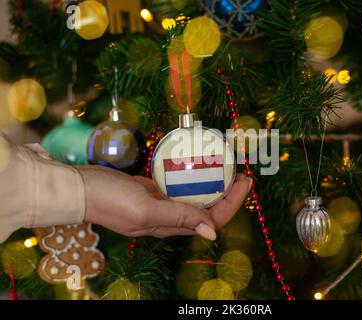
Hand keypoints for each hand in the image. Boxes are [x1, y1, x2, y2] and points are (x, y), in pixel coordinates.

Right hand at [77, 166, 252, 240]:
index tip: (245, 181)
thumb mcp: (146, 210)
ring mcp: (161, 203)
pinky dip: (193, 176)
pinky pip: (179, 184)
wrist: (80, 187)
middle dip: (229, 192)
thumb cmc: (111, 200)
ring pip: (195, 196)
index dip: (233, 203)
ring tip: (226, 165)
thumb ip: (178, 218)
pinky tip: (198, 162)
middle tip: (242, 171)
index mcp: (171, 226)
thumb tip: (212, 232)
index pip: (212, 219)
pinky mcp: (153, 189)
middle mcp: (170, 217)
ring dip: (214, 183)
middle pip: (208, 207)